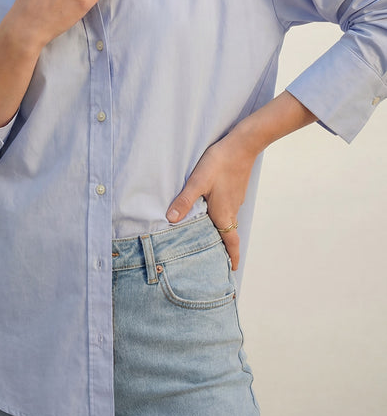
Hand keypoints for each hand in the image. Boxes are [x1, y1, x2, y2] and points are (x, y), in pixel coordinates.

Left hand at [166, 130, 257, 270]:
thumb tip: (171, 219)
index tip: (232, 271)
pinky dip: (220, 217)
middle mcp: (231, 210)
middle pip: (228, 235)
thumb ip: (185, 200)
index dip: (232, 257)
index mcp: (224, 213)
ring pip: (227, 221)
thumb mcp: (198, 181)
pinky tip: (208, 211)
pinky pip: (227, 209)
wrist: (243, 144)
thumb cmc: (221, 162)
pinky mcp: (234, 189)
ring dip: (220, 232)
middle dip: (222, 248)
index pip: (231, 242)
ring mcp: (234, 199)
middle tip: (214, 260)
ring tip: (207, 238)